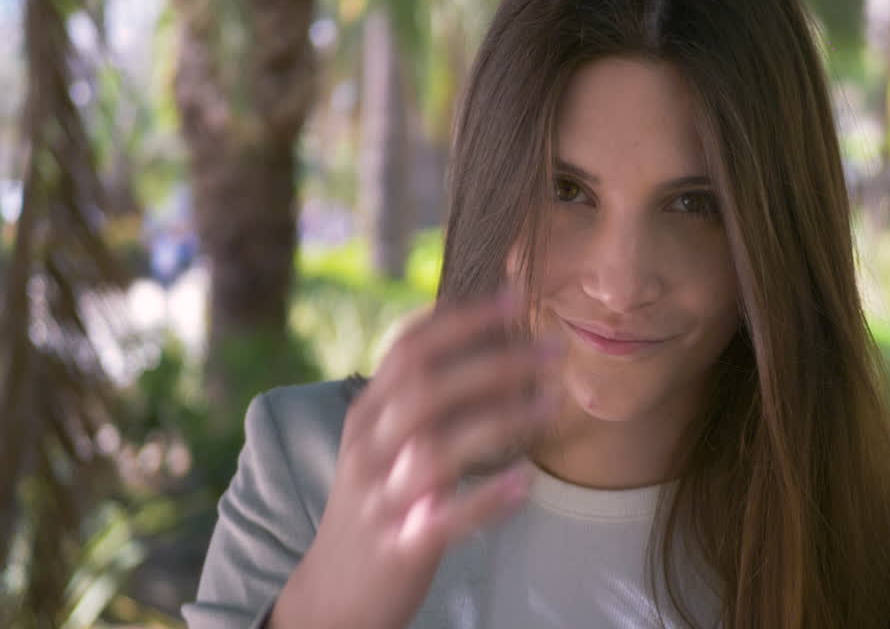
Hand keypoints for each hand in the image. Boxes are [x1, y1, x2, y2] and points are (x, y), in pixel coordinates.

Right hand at [269, 290, 561, 628]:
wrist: (334, 593)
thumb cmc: (378, 503)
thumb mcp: (384, 442)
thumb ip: (421, 398)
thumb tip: (489, 342)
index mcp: (367, 414)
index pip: (409, 349)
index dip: (462, 320)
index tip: (517, 298)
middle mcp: (369, 448)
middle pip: (427, 389)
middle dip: (493, 361)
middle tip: (552, 348)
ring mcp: (382, 497)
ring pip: (437, 447)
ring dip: (501, 420)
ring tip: (552, 404)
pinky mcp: (400, 545)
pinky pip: (443, 518)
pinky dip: (486, 499)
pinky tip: (525, 483)